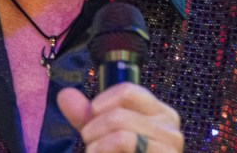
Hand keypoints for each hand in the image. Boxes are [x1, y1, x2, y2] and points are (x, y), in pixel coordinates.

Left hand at [58, 83, 182, 151]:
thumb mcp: (102, 135)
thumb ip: (85, 116)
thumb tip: (65, 94)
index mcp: (160, 113)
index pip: (127, 90)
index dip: (100, 104)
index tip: (90, 118)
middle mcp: (171, 129)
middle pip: (119, 115)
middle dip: (92, 132)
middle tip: (90, 146)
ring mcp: (170, 150)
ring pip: (122, 136)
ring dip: (97, 148)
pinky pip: (125, 145)